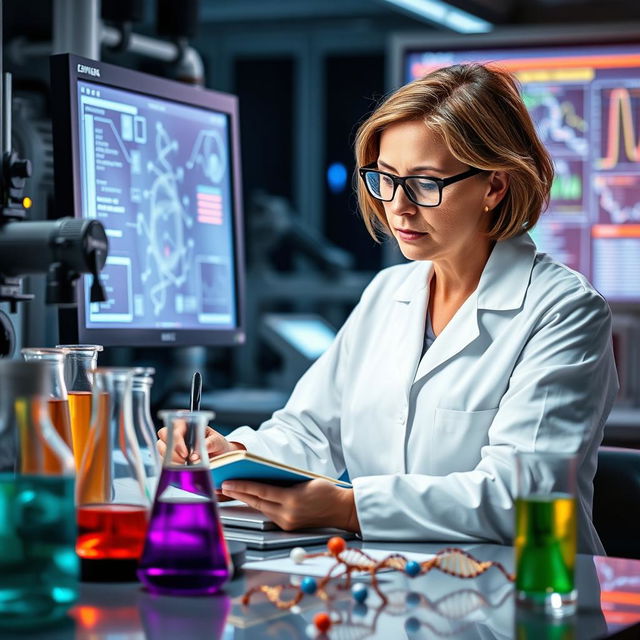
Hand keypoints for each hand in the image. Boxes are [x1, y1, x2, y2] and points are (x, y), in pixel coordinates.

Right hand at [156, 424, 244, 463]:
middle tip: (184, 458)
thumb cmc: (217, 443)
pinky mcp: (171, 456)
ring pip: (161, 447)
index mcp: (189, 424)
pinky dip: (170, 465)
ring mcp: (173, 444)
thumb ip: (208, 444)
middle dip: (172, 448)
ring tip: (184, 465)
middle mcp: (179, 432)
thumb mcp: (217, 441)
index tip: (185, 452)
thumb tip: (196, 455)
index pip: (176, 423)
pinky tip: (180, 468)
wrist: (221, 454)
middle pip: (164, 434)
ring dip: (171, 458)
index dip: (177, 436)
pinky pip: (163, 459)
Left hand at [220, 479, 359, 532]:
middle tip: (223, 486)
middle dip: (238, 494)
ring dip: (246, 500)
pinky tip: (250, 500)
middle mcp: (287, 514)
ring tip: (232, 492)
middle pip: (257, 502)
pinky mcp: (288, 527)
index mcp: (292, 500)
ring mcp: (287, 523)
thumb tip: (263, 479)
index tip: (228, 482)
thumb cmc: (326, 491)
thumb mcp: (304, 481)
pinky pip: (269, 514)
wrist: (341, 510)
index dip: (242, 486)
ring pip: (261, 509)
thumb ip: (284, 482)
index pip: (261, 492)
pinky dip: (259, 506)